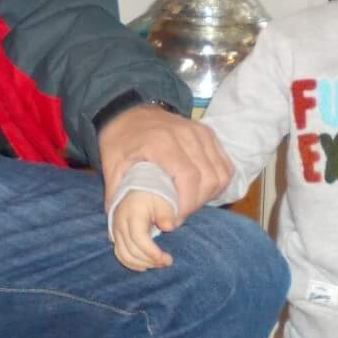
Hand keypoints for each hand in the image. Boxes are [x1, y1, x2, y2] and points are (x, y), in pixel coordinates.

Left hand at [98, 104, 232, 220]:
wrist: (128, 111)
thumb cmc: (120, 140)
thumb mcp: (112, 166)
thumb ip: (118, 195)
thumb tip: (124, 226)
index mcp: (161, 142)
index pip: (189, 176)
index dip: (187, 203)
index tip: (174, 219)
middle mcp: (186, 134)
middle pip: (208, 177)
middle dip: (197, 203)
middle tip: (180, 214)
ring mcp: (200, 133)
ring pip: (221, 172)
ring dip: (209, 194)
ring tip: (190, 203)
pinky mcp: (208, 134)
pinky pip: (225, 165)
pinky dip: (218, 182)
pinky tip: (201, 190)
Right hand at [111, 190, 178, 269]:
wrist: (137, 190)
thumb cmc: (152, 197)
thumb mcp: (162, 201)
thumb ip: (166, 214)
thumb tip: (169, 227)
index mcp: (132, 214)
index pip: (138, 238)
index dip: (151, 252)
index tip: (166, 259)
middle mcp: (120, 224)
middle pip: (132, 249)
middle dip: (150, 260)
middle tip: (168, 262)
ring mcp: (116, 231)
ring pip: (124, 255)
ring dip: (142, 263)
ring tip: (158, 264)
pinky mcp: (115, 236)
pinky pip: (119, 254)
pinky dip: (131, 263)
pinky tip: (144, 266)